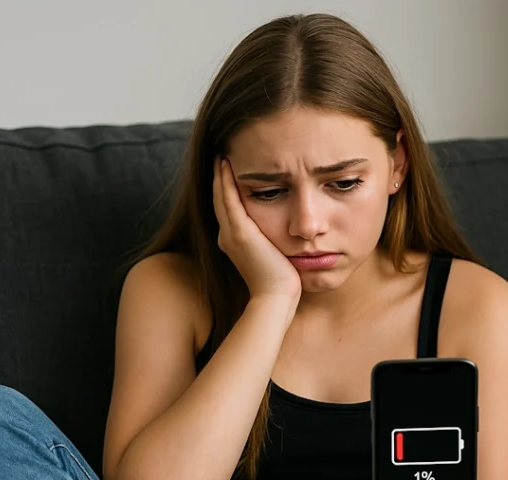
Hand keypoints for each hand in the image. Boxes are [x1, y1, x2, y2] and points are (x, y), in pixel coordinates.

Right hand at [212, 157, 300, 301]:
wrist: (277, 297)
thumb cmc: (283, 282)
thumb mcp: (277, 255)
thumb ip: (275, 241)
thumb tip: (288, 232)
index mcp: (235, 242)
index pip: (229, 208)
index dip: (227, 188)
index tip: (230, 169)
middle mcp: (227, 236)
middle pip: (220, 199)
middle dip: (220, 177)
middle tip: (220, 155)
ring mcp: (231, 234)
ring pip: (220, 196)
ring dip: (219, 174)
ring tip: (221, 154)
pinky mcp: (239, 232)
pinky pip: (228, 198)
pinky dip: (225, 180)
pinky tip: (226, 162)